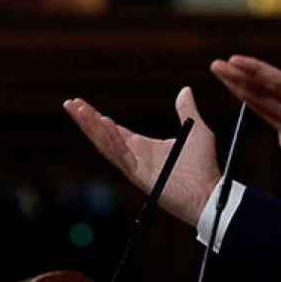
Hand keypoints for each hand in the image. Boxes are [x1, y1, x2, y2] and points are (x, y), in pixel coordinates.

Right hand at [63, 88, 220, 225]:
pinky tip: (104, 124)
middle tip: (70, 104)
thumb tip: (185, 89)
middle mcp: (135, 157)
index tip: (83, 104)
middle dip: (86, 120)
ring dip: (92, 128)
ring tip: (79, 111)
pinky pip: (121, 157)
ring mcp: (135, 168)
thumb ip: (186, 110)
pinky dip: (111, 141)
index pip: (114, 131)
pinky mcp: (140, 177)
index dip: (97, 118)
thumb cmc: (203, 166)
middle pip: (104, 136)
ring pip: (107, 145)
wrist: (210, 191)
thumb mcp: (195, 129)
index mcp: (143, 147)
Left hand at [210, 25, 280, 188]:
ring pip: (259, 108)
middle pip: (261, 96)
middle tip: (216, 64)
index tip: (235, 60)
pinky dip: (265, 106)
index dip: (255, 71)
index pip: (279, 83)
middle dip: (235, 79)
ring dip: (239, 90)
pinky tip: (259, 95)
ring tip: (222, 74)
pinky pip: (272, 120)